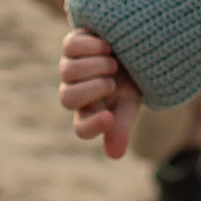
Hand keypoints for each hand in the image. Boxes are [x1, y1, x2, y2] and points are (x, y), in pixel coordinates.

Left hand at [60, 28, 141, 158]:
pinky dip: (92, 46)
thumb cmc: (130, 80)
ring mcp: (70, 67)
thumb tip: (114, 156)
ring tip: (113, 61)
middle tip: (112, 82)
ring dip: (95, 66)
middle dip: (92, 89)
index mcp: (91, 111)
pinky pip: (71, 47)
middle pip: (67, 98)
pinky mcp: (71, 44)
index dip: (92, 126)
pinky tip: (107, 45)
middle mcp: (75, 91)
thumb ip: (121, 127)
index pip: (82, 128)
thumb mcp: (129, 103)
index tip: (109, 117)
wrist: (133, 47)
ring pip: (68, 71)